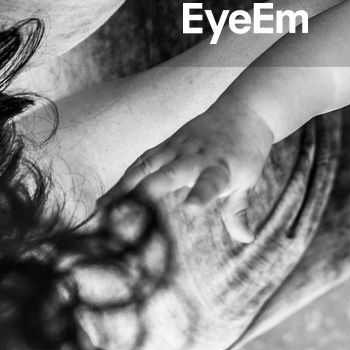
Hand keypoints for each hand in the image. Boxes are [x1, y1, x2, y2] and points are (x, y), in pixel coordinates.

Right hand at [101, 97, 274, 242]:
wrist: (244, 111)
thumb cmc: (245, 150)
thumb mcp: (248, 180)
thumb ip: (238, 210)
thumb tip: (246, 238)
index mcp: (220, 167)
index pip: (210, 183)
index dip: (200, 196)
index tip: (190, 209)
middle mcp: (196, 156)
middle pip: (170, 173)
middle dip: (149, 192)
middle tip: (126, 216)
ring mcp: (177, 148)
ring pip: (147, 167)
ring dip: (125, 189)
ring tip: (102, 212)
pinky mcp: (165, 145)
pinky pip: (140, 163)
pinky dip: (123, 181)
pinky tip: (105, 201)